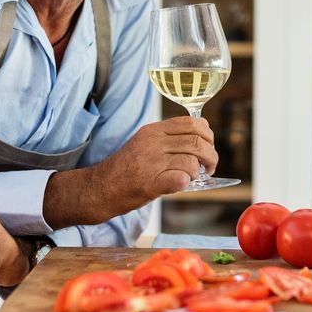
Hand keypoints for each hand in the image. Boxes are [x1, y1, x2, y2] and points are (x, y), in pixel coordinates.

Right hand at [43, 116, 216, 227]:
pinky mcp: (150, 183)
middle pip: (197, 141)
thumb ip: (169, 137)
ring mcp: (151, 162)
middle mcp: (153, 143)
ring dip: (199, 172)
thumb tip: (202, 132)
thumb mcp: (145, 143)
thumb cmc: (126, 169)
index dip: (207, 134)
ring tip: (193, 178)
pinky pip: (181, 178)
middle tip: (209, 166)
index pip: (191, 123)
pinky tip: (180, 184)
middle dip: (211, 155)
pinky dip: (187, 182)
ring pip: (192, 161)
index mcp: (153, 130)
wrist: (100, 188)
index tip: (208, 146)